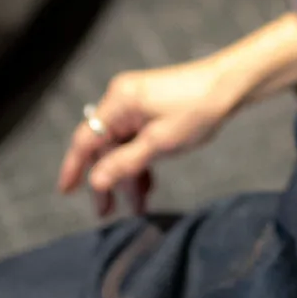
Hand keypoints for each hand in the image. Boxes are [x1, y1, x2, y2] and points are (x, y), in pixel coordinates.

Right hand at [58, 57, 240, 215]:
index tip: (66, 191)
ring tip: (136, 206)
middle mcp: (122, 100)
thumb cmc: (197, 109)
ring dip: (128, 175)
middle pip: (104, 146)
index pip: (85, 139)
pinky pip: (136, 140)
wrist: (230, 85)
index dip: (74, 167)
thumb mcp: (160, 143)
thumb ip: (125, 163)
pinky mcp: (151, 109)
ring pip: (122, 146)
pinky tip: (148, 186)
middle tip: (107, 212)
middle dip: (107, 179)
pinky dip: (141, 162)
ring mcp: (136, 104)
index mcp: (119, 102)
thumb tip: (96, 182)